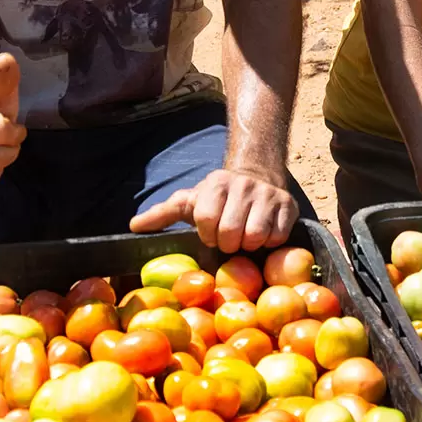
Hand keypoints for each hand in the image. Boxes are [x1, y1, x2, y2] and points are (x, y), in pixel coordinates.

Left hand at [130, 168, 298, 252]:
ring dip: (249, 245)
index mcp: (215, 183)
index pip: (206, 220)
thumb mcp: (190, 202)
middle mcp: (243, 185)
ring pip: (256, 236)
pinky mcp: (289, 205)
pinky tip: (264, 235)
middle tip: (229, 239)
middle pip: (231, 232)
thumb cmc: (218, 198)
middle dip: (228, 244)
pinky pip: (278, 237)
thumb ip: (162, 214)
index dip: (207, 235)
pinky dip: (270, 243)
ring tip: (245, 238)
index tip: (211, 234)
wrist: (258, 176)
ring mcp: (268, 194)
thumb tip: (132, 227)